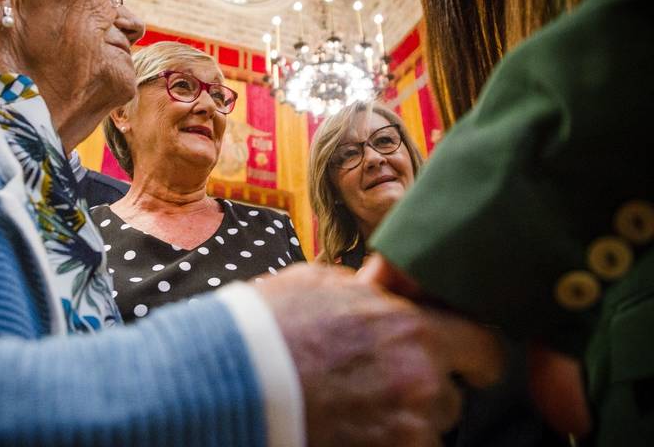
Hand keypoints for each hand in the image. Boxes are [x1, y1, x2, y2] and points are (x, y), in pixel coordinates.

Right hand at [255, 263, 502, 446]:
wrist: (228, 379)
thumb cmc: (269, 326)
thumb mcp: (320, 282)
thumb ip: (369, 287)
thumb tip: (388, 283)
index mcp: (413, 328)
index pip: (484, 345)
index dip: (470, 352)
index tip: (459, 357)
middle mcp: (421, 381)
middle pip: (452, 395)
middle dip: (425, 388)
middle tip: (383, 381)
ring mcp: (406, 429)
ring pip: (428, 430)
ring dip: (403, 420)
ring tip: (356, 406)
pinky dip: (385, 441)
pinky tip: (349, 426)